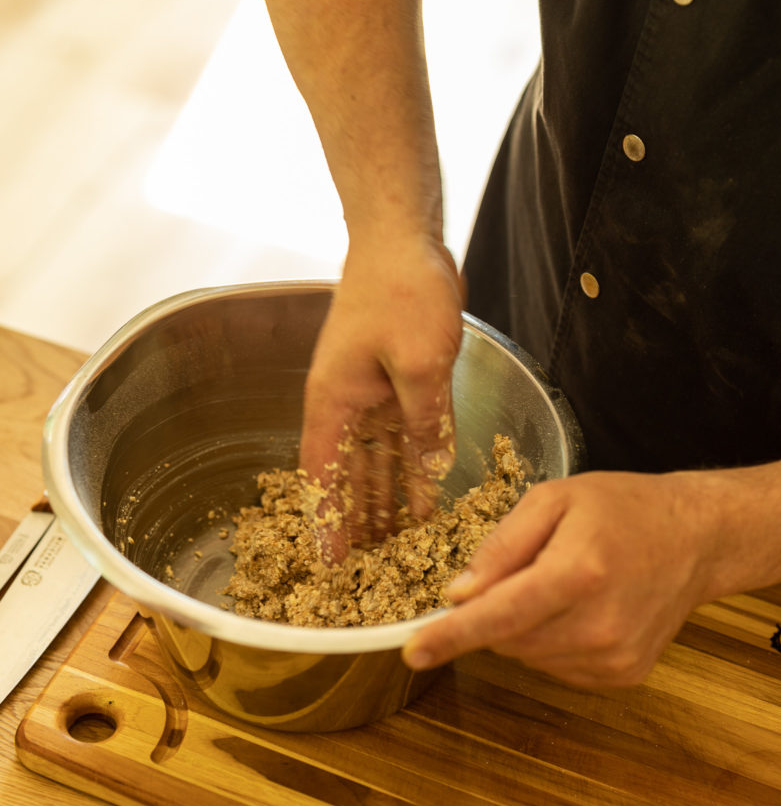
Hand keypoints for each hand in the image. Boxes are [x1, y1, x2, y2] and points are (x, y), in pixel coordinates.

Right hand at [300, 234, 463, 559]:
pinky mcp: (396, 382)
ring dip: (384, 498)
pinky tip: (423, 494)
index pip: (322, 475)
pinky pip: (401, 436)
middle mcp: (345, 402)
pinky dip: (410, 465)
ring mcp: (370, 392)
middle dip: (356, 518)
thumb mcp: (420, 363)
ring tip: (396, 542)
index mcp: (333, 401)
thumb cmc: (401, 290)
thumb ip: (426, 421)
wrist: (404, 239)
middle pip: (346, 474)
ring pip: (374, 460)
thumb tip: (433, 467)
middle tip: (369, 565)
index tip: (327, 561)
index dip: (325, 520)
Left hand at [402, 469, 724, 687]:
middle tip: (527, 569)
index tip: (413, 653)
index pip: (498, 615)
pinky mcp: (622, 675)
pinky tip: (580, 608)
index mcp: (578, 573)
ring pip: (528, 656)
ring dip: (524, 626)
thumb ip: (501, 545)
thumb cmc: (622, 509)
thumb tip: (459, 594)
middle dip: (495, 609)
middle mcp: (597, 625)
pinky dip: (551, 640)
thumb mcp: (554, 499)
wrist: (695, 539)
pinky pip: (556, 667)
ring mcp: (613, 657)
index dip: (451, 635)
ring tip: (563, 583)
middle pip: (507, 638)